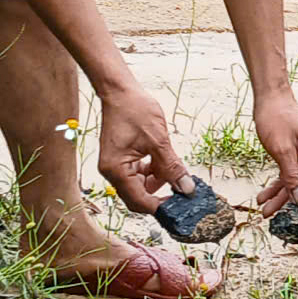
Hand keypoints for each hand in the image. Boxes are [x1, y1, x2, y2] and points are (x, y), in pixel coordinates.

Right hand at [96, 84, 191, 213]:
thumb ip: (172, 166)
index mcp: (116, 170)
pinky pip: (138, 175)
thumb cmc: (134, 110)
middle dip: (159, 196)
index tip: (180, 207)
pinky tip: (163, 163)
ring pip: (140, 187)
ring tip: (174, 171)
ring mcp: (115, 167)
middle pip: (138, 197)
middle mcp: (111, 172)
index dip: (160, 207)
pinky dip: (152, 173)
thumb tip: (186, 188)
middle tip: (181, 192)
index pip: (139, 201)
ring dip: (158, 182)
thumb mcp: (159, 140)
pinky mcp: (121, 161)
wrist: (120, 91)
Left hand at [251, 90, 297, 212]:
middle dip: (289, 201)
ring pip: (296, 182)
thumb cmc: (277, 117)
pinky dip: (278, 184)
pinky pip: (289, 174)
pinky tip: (265, 196)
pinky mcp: (296, 154)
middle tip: (275, 217)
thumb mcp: (282, 150)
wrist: (269, 98)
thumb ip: (292, 177)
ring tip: (265, 210)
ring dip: (281, 196)